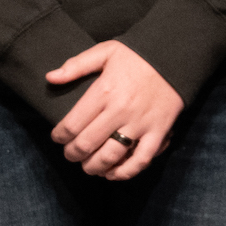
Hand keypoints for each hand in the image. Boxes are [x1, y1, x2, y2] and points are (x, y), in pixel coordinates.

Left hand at [46, 41, 183, 180]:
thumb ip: (76, 65)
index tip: (57, 137)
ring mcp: (140, 124)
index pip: (72, 124)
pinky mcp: (158, 132)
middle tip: (70, 154)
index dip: (60, 136)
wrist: (175, 56)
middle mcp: (120, 110)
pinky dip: (125, 172)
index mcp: (104, 91)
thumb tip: (50, 78)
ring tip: (88, 167)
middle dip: (73, 154)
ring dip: (94, 167)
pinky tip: (113, 174)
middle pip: (87, 144)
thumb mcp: (105, 51)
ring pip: (111, 156)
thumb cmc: (137, 55)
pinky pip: (141, 160)